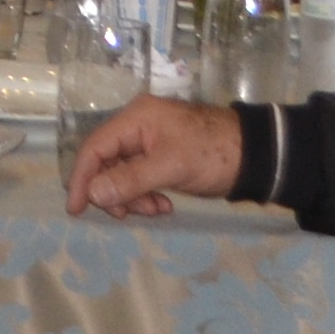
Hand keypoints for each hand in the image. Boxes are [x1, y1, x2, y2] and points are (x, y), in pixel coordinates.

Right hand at [65, 96, 242, 218]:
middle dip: (114, 192)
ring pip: (123, 174)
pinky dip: (146, 195)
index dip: (82, 178)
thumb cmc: (213, 154)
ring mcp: (150, 142)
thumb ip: (130, 180)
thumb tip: (93, 194)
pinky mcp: (162, 157)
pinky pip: (140, 178)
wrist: (257, 155)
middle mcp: (138, 127)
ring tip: (156, 210)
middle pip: (106, 162)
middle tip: (127, 215)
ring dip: (133, 197)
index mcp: (136, 119)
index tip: (77, 209)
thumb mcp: (172, 167)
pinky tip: (164, 206)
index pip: (95, 147)